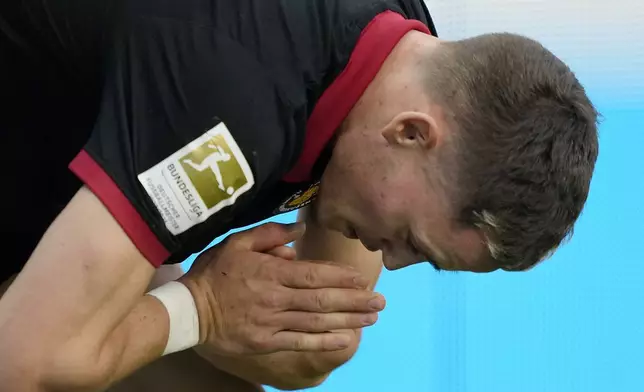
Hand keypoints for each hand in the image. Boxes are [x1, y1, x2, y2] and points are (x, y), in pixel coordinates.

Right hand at [180, 222, 385, 355]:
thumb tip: (301, 231)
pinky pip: (300, 343)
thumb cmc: (214, 273)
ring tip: (371, 318)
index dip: (341, 277)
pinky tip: (345, 340)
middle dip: (354, 301)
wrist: (189, 311)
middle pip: (322, 299)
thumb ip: (270, 235)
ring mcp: (272, 323)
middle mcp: (276, 298)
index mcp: (271, 273)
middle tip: (380, 302)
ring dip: (347, 320)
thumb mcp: (237, 242)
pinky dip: (324, 342)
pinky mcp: (267, 342)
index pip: (314, 274)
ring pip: (316, 321)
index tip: (362, 279)